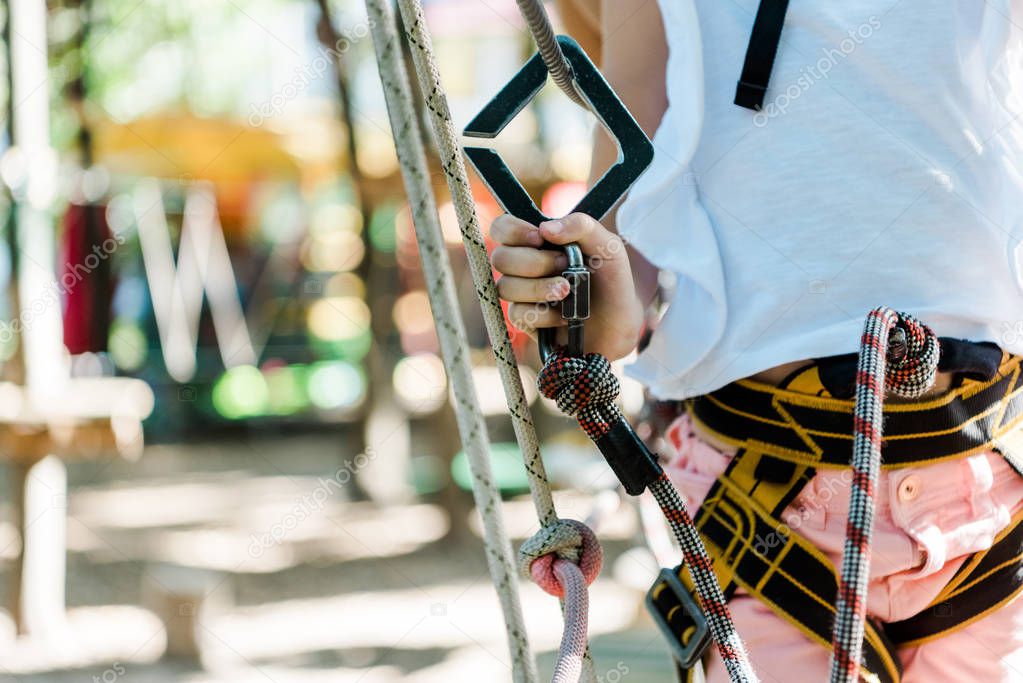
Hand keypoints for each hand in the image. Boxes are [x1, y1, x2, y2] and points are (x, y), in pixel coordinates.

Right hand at [489, 212, 643, 359]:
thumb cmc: (611, 278)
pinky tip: (563, 316)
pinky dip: (543, 314)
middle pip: (500, 258)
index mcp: (538, 241)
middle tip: (564, 265)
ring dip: (538, 288)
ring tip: (566, 291)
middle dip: (534, 262)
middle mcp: (523, 266)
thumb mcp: (607, 245)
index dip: (513, 231)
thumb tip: (545, 228)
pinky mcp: (526, 321)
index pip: (503, 228)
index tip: (539, 238)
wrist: (622, 320)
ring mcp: (522, 294)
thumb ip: (581, 226)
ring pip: (506, 287)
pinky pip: (517, 314)